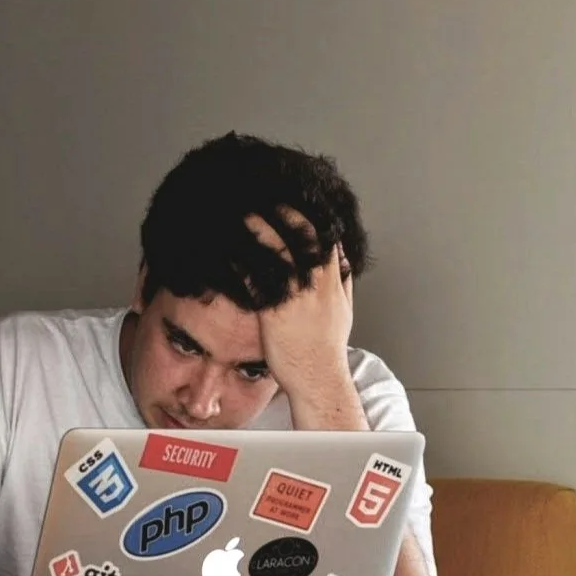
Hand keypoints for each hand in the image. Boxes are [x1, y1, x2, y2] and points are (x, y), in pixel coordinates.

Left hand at [245, 208, 354, 405]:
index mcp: (333, 282)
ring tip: (245, 213)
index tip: (296, 201)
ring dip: (261, 229)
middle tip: (268, 197)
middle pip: (304, 237)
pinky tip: (231, 250)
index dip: (311, 216)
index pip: (326, 238)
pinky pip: (259, 279)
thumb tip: (343, 262)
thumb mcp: (344, 311)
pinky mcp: (274, 312)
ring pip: (280, 252)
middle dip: (286, 213)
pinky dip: (245, 262)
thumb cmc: (327, 349)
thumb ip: (342, 283)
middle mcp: (316, 285)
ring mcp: (296, 297)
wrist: (319, 378)